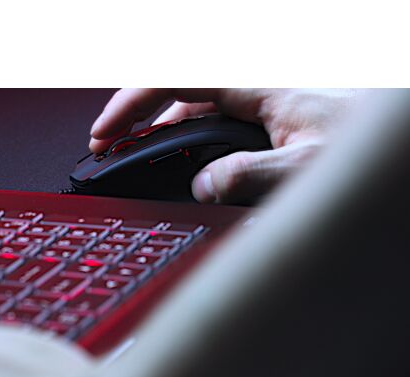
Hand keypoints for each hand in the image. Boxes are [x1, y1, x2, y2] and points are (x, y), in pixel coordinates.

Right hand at [89, 89, 361, 203]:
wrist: (386, 146)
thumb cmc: (358, 146)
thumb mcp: (305, 169)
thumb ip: (250, 175)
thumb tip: (202, 185)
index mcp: (258, 87)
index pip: (179, 79)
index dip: (134, 102)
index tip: (108, 129)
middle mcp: (249, 90)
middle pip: (173, 90)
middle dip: (133, 114)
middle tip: (106, 144)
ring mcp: (250, 104)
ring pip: (187, 107)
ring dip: (153, 128)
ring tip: (127, 152)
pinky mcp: (255, 120)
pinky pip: (205, 122)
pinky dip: (178, 138)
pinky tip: (170, 156)